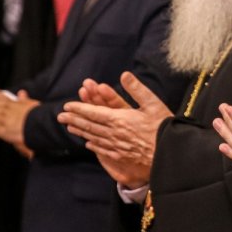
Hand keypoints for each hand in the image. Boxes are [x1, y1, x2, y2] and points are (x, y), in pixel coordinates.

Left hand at [58, 72, 171, 187]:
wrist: (170, 156)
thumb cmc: (164, 128)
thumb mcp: (154, 104)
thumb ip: (137, 89)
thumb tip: (124, 75)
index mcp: (120, 119)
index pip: (94, 112)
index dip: (79, 108)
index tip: (67, 106)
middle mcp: (114, 134)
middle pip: (89, 125)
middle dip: (74, 120)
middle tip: (60, 116)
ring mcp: (116, 147)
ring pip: (93, 138)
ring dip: (80, 131)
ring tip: (70, 128)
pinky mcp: (122, 157)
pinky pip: (102, 150)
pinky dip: (92, 145)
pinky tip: (88, 144)